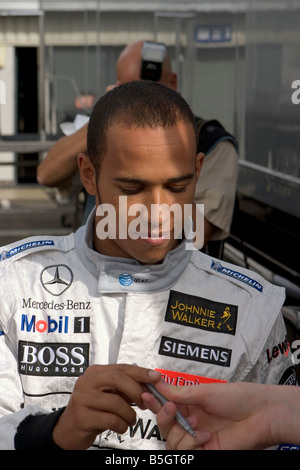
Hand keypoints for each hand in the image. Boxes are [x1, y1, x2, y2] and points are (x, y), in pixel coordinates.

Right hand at [53, 363, 160, 449]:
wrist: (68, 429)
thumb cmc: (93, 410)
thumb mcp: (109, 395)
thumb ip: (125, 387)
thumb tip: (150, 383)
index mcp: (95, 372)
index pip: (122, 368)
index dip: (141, 372)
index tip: (156, 377)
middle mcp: (87, 381)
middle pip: (117, 379)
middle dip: (136, 391)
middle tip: (145, 403)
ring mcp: (82, 398)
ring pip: (115, 402)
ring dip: (129, 414)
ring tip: (131, 420)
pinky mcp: (81, 416)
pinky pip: (109, 419)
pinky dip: (121, 425)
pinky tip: (121, 427)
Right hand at [142, 381, 276, 449]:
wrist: (261, 414)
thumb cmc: (238, 397)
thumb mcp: (205, 391)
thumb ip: (180, 393)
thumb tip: (158, 383)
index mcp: (191, 405)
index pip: (165, 405)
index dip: (154, 401)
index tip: (145, 395)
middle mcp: (192, 422)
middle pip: (164, 426)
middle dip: (164, 418)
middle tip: (171, 409)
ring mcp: (198, 439)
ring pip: (172, 442)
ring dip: (180, 433)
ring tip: (197, 424)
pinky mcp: (206, 452)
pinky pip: (186, 453)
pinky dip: (192, 444)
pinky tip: (206, 436)